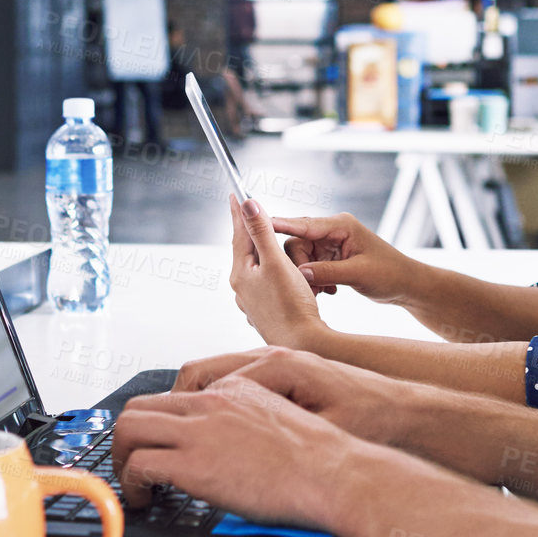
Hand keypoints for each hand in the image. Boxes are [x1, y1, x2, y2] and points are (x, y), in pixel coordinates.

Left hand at [112, 375, 347, 523]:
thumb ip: (250, 422)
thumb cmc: (320, 457)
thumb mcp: (282, 420)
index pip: (177, 395)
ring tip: (134, 485)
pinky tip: (146, 500)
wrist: (332, 472)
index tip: (160, 445)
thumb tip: (237, 445)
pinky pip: (139, 465)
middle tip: (133, 464)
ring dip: (122, 458)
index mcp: (237, 389)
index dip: (160, 423)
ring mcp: (200, 431)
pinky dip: (131, 485)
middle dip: (127, 438)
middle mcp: (213, 402)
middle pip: (141, 406)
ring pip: (129, 428)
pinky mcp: (193, 464)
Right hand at [179, 345, 411, 446]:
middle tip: (156, 442)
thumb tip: (224, 430)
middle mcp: (272, 357)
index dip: (175, 413)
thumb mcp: (318, 428)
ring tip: (179, 442)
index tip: (157, 441)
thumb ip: (268, 426)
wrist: (404, 412)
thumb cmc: (371, 416)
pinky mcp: (283, 379)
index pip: (200, 381)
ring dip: (195, 407)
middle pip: (200, 374)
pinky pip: (235, 387)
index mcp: (276, 364)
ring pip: (215, 380)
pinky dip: (217, 408)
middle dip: (174, 408)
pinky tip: (216, 437)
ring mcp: (276, 366)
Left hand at [229, 195, 330, 351]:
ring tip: (262, 239)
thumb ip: (262, 232)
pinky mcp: (265, 311)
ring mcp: (252, 301)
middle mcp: (242, 288)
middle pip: (245, 251)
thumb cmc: (291, 304)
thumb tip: (247, 204)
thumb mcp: (276, 262)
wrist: (302, 343)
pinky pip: (265, 283)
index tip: (235, 193)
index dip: (239, 212)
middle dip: (248, 231)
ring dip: (261, 252)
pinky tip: (277, 273)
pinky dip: (270, 271)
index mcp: (241, 273)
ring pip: (255, 268)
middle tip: (246, 211)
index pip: (239, 234)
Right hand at [270, 210, 411, 303]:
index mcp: (341, 225)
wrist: (406, 285)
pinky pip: (310, 266)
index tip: (260, 224)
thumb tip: (301, 273)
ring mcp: (332, 244)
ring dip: (306, 275)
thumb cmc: (390, 274)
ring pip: (301, 256)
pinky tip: (326, 292)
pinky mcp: (331, 257)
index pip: (304, 224)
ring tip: (320, 292)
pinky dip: (313, 279)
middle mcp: (333, 231)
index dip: (280, 225)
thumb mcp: (359, 274)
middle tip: (308, 287)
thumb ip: (329, 272)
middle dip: (297, 265)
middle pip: (297, 242)